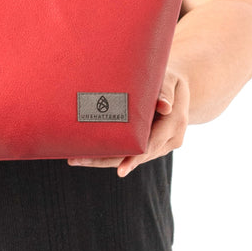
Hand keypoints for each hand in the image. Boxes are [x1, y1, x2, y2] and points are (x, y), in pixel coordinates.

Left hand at [67, 68, 190, 176]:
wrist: (177, 87)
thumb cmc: (169, 79)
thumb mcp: (169, 80)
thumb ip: (165, 92)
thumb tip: (165, 107)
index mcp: (174, 125)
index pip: (151, 146)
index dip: (135, 158)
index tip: (121, 170)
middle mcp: (169, 140)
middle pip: (135, 157)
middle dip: (107, 160)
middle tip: (76, 160)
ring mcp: (160, 145)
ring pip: (129, 157)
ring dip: (102, 159)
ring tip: (74, 159)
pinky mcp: (150, 144)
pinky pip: (129, 152)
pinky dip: (109, 154)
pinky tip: (85, 155)